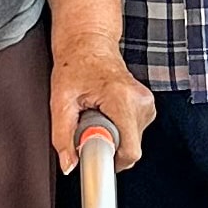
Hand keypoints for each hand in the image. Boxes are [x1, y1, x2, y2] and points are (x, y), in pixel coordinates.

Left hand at [49, 36, 155, 173]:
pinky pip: (134, 132)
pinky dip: (118, 129)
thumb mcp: (60, 100)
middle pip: (130, 148)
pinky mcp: (147, 105)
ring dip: (112, 136)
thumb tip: (69, 165)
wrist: (89, 42)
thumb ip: (62, 136)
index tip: (94, 159)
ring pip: (132, 142)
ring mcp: (147, 103)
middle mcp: (141, 100)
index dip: (110, 161)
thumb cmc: (75, 64)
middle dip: (107, 144)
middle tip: (88, 125)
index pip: (129, 151)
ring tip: (97, 114)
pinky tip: (106, 112)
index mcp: (122, 98)